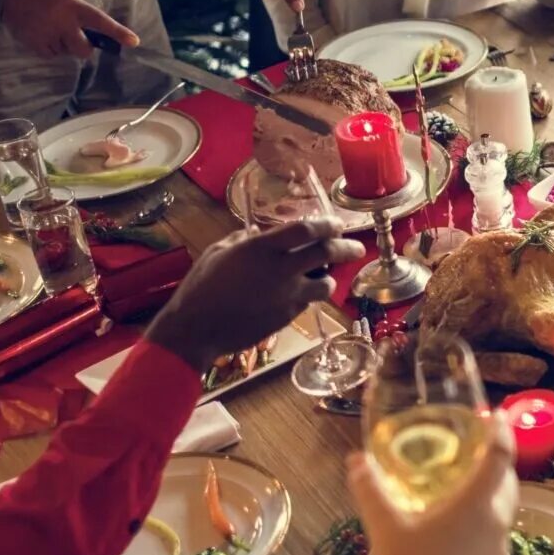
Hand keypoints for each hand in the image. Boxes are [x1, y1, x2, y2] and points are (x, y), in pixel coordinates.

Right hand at [2, 0, 137, 58]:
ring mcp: (48, 35)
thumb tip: (96, 31)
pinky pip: (52, 55)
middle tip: (75, 35)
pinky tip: (41, 32)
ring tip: (50, 26)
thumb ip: (81, 12)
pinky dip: (50, 47)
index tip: (134, 41)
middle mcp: (62, 23)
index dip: (118, 32)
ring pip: (66, 53)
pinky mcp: (36, 45)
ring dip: (63, 44)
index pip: (100, 21)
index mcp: (73, 7)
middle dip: (83, 47)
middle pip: (84, 50)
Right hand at [142, 218, 361, 370]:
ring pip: (325, 284)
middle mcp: (280, 269)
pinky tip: (301, 294)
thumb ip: (242, 240)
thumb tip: (255, 232)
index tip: (337, 224)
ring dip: (330, 278)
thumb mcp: (218, 253)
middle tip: (357, 247)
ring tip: (327, 276)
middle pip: (326, 254)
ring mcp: (287, 296)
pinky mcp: (286, 317)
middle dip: (347, 248)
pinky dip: (308, 295)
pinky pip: (306, 302)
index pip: (306, 230)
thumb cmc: (200, 287)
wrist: (196, 329)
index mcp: (261, 248)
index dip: (327, 225)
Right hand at [347, 429, 517, 554]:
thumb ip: (370, 489)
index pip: (501, 456)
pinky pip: (495, 536)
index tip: (497, 416)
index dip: (502, 431)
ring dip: (492, 494)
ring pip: (503, 511)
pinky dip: (484, 523)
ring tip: (465, 489)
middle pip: (508, 482)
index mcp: (477, 503)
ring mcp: (498, 549)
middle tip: (476, 452)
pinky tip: (458, 531)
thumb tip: (356, 461)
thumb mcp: (384, 525)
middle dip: (496, 464)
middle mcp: (496, 522)